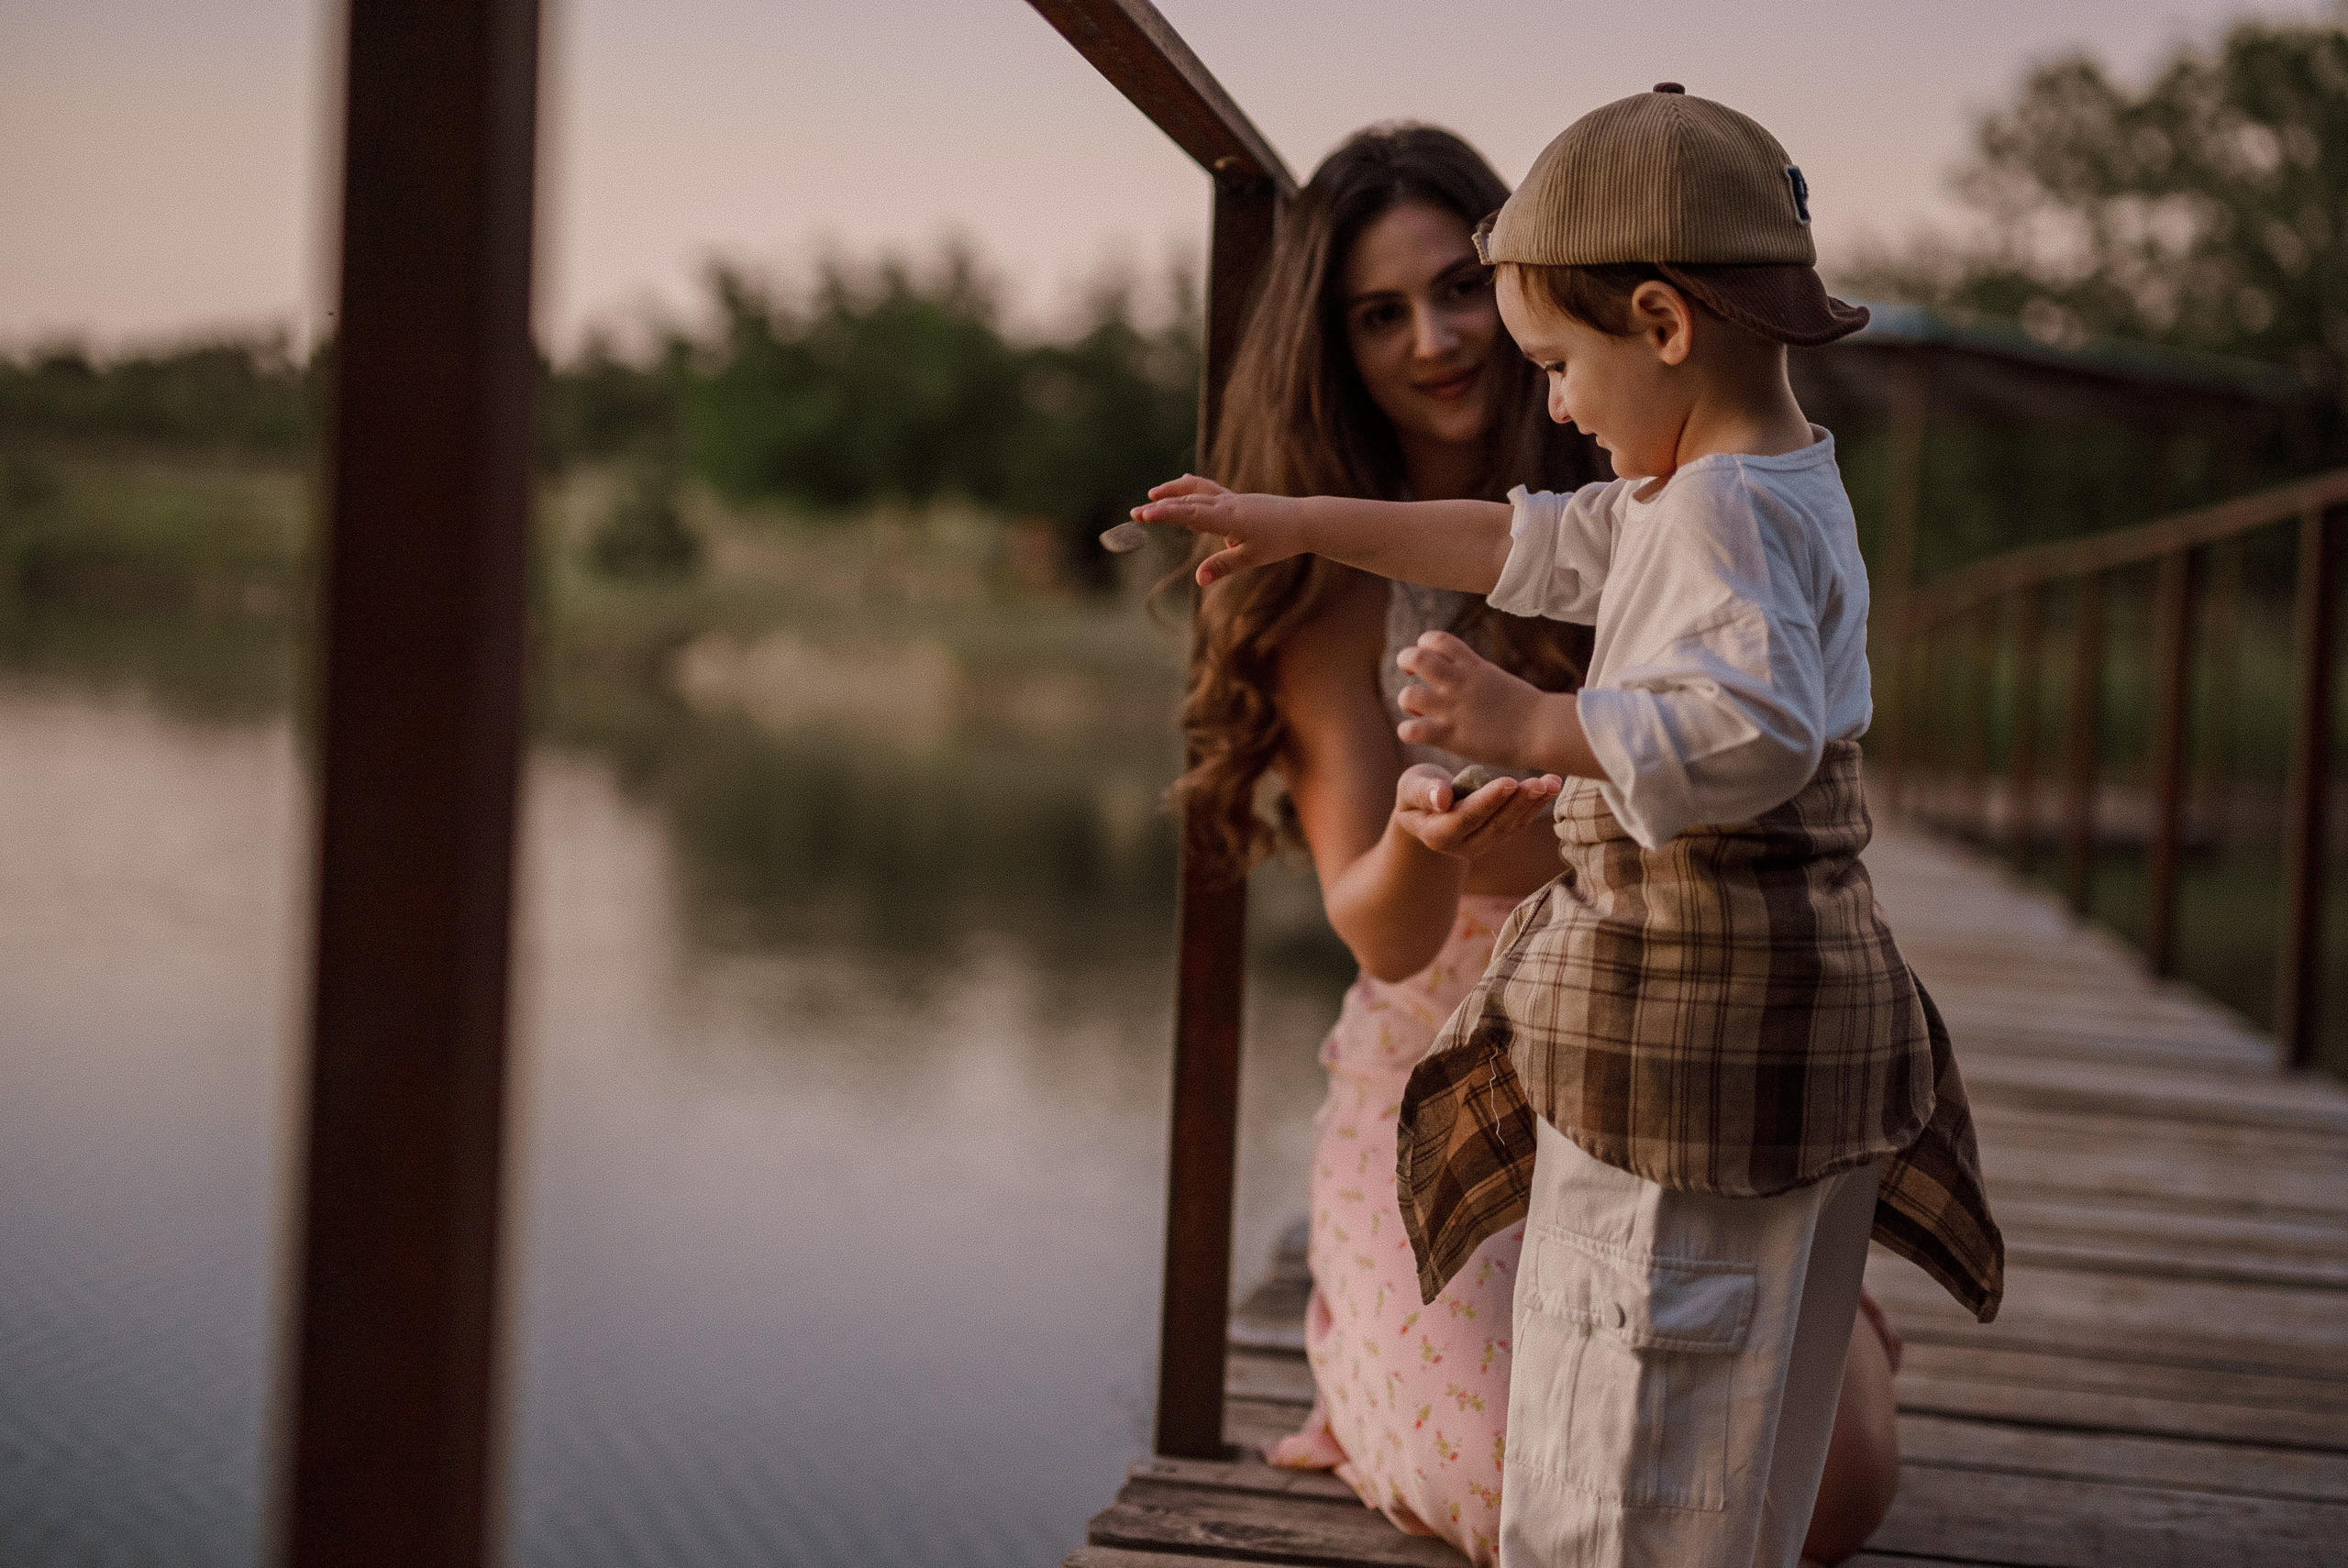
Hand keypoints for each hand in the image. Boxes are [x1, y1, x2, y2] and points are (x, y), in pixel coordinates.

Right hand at [1131, 475, 1307, 585]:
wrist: (1305, 520)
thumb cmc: (1280, 540)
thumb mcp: (1251, 558)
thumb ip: (1222, 567)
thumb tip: (1198, 580)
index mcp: (1227, 519)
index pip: (1189, 515)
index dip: (1165, 515)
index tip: (1143, 515)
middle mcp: (1226, 505)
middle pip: (1187, 502)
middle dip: (1160, 507)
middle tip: (1135, 513)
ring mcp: (1231, 499)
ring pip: (1196, 492)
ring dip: (1173, 492)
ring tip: (1153, 493)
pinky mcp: (1237, 499)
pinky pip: (1209, 489)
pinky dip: (1192, 486)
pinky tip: (1183, 481)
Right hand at [1390, 763, 1560, 860]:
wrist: (1429, 808)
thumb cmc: (1417, 791)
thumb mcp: (1409, 787)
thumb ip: (1422, 791)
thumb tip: (1442, 798)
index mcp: (1437, 835)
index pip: (1466, 819)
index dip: (1487, 801)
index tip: (1508, 781)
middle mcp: (1463, 846)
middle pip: (1494, 826)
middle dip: (1518, 804)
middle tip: (1539, 782)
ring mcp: (1484, 844)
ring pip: (1512, 826)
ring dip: (1534, 804)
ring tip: (1552, 782)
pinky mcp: (1500, 836)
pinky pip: (1520, 822)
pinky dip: (1537, 804)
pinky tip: (1553, 786)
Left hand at [1393, 630, 1546, 766]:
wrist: (1544, 730)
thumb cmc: (1530, 710)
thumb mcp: (1498, 680)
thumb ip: (1477, 677)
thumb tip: (1469, 680)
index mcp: (1472, 666)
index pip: (1437, 639)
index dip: (1425, 645)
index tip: (1429, 658)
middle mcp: (1459, 683)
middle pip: (1415, 657)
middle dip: (1406, 662)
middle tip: (1410, 674)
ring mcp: (1453, 709)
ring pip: (1407, 694)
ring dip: (1406, 700)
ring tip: (1417, 709)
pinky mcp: (1451, 736)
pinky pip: (1411, 730)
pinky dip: (1407, 731)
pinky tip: (1418, 733)